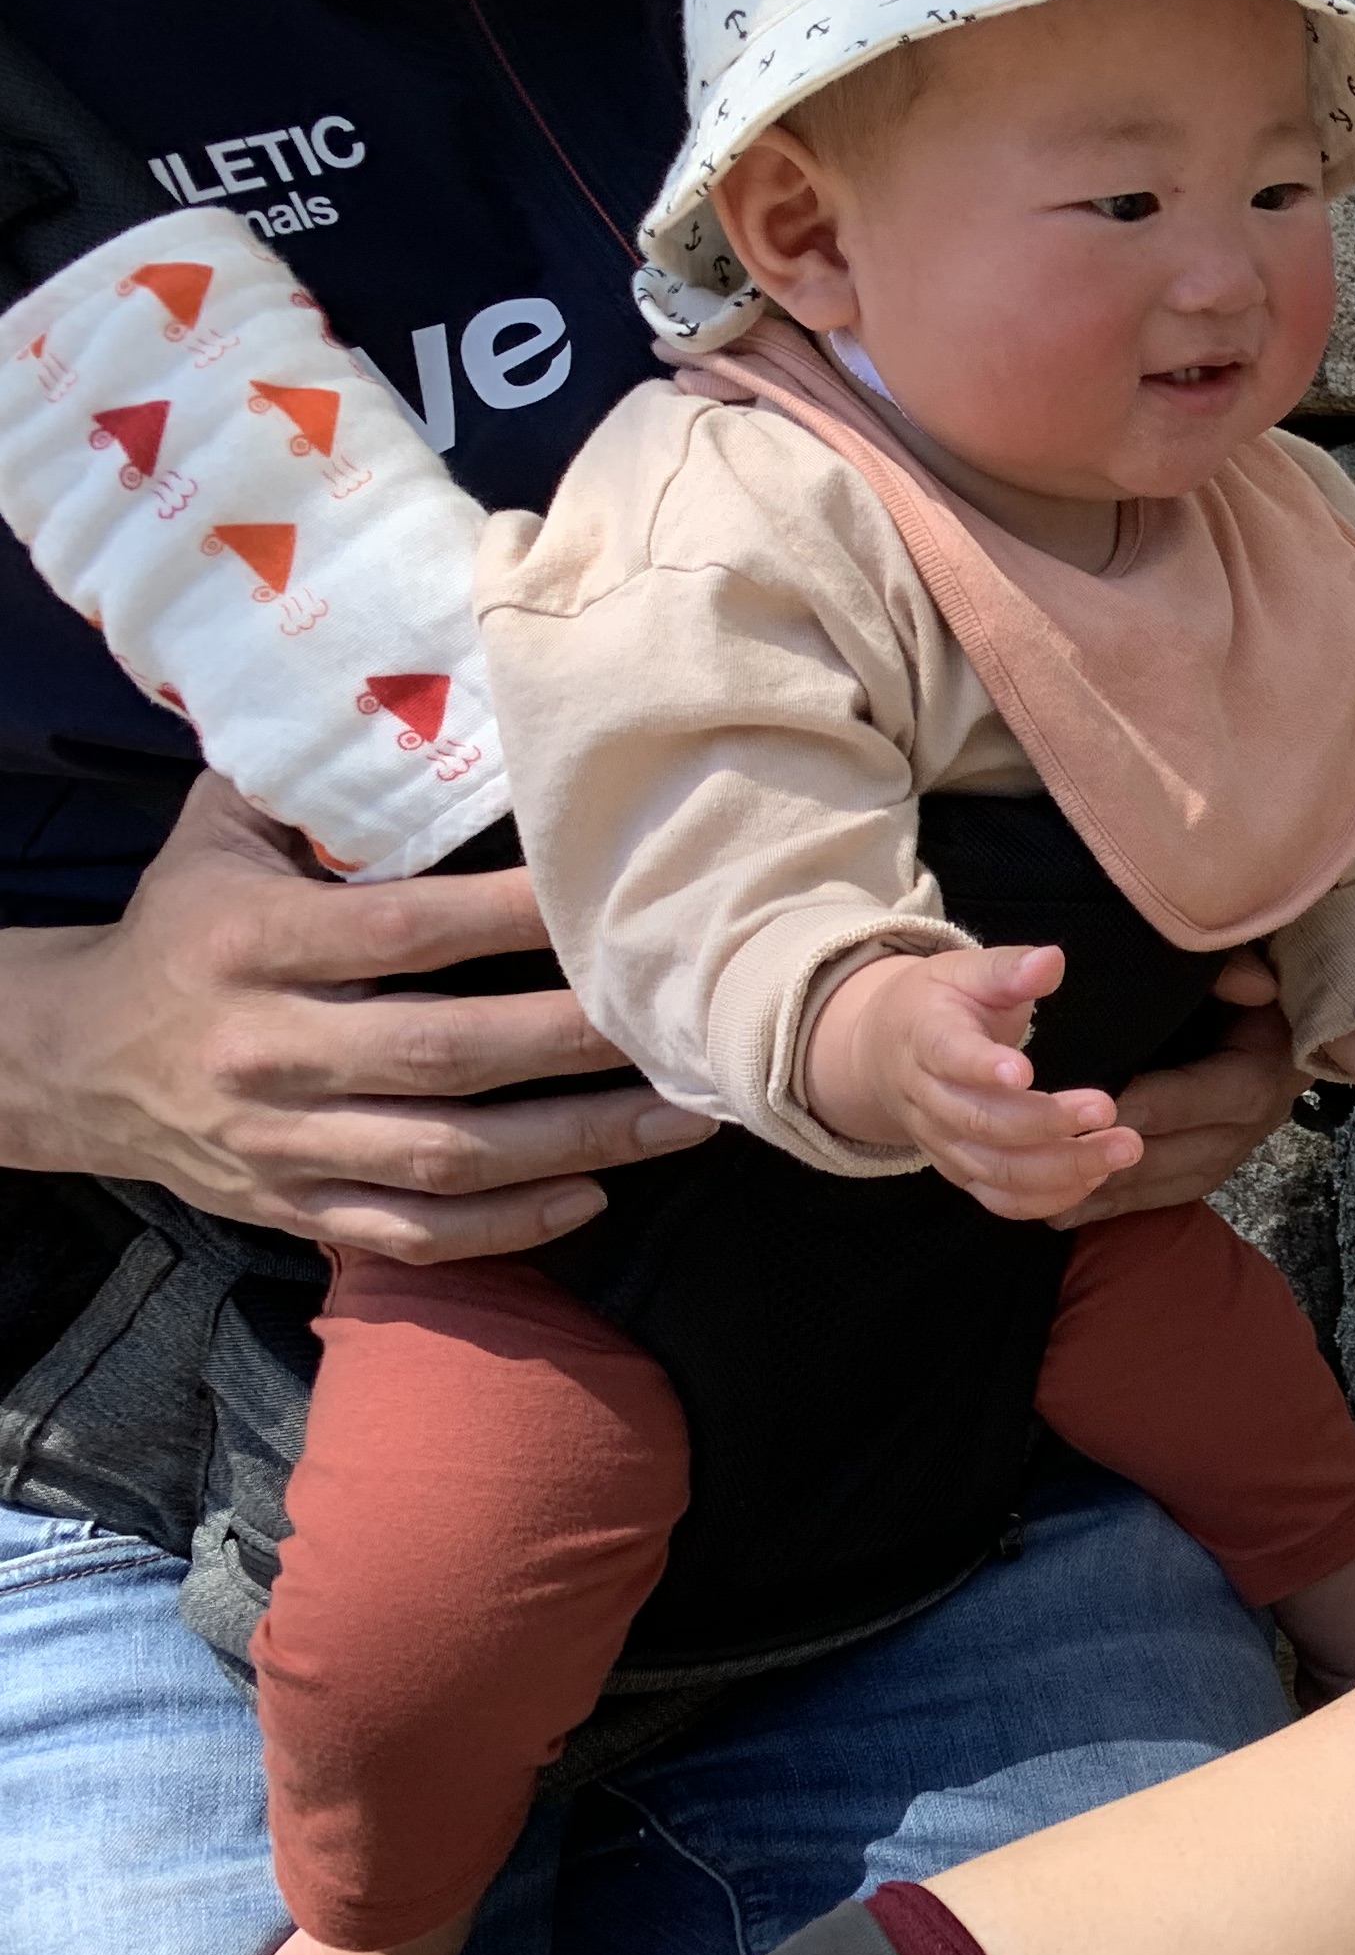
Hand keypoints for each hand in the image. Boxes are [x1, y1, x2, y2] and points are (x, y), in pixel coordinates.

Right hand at [0, 776, 710, 1261]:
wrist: (74, 1060)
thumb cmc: (185, 926)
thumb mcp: (223, 838)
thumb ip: (324, 793)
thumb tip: (441, 722)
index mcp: (252, 944)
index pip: (405, 931)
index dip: (513, 919)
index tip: (609, 903)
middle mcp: (268, 1049)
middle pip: (446, 1054)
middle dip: (575, 1043)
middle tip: (680, 1022)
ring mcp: (281, 1142)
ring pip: (446, 1157)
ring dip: (574, 1143)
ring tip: (680, 1117)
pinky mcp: (294, 1207)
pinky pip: (412, 1232)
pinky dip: (506, 1228)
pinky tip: (591, 1194)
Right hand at [808, 943, 1138, 1220]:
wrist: (886, 1051)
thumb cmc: (940, 1005)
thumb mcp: (965, 972)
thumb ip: (1009, 969)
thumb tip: (1052, 960)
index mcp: (924, 1037)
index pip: (948, 1055)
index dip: (982, 1067)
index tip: (1026, 1072)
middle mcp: (927, 1098)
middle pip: (980, 1122)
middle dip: (1046, 1123)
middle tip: (1107, 1108)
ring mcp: (941, 1142)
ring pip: (995, 1170)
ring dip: (1062, 1168)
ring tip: (1122, 1149)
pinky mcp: (959, 1171)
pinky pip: (999, 1199)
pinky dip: (1048, 1199)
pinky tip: (1096, 1178)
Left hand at [1048, 949, 1303, 1226]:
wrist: (1281, 1037)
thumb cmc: (1249, 1000)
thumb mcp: (1243, 978)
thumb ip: (1236, 972)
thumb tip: (1250, 981)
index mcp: (1258, 1076)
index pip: (1196, 1097)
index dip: (1144, 1106)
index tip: (1088, 1107)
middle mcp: (1247, 1128)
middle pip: (1175, 1153)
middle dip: (1111, 1158)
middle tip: (1046, 1155)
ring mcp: (1229, 1156)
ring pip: (1163, 1184)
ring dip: (1107, 1191)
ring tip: (1043, 1193)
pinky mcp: (1207, 1173)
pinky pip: (1160, 1199)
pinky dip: (1113, 1207)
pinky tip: (1062, 1210)